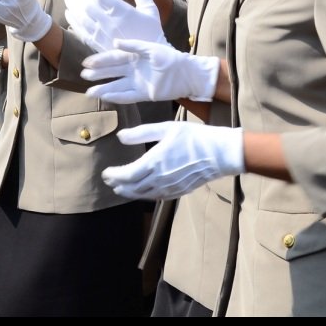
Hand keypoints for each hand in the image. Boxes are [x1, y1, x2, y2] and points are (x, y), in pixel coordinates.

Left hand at [64, 0, 164, 52]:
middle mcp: (110, 23)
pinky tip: (69, 12)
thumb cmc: (151, 32)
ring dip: (72, 5)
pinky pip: (81, 31)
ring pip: (81, 17)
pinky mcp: (98, 45)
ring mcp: (103, 35)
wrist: (148, 59)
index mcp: (124, 12)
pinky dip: (73, 21)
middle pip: (87, 5)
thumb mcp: (150, 10)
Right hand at [82, 37, 219, 102]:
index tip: (86, 62)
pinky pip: (127, 96)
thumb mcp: (152, 48)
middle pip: (111, 72)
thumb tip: (115, 43)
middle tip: (83, 75)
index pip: (113, 57)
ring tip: (89, 92)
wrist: (186, 73)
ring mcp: (137, 82)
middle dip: (98, 74)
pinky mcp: (143, 94)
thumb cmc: (171, 57)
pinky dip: (116, 97)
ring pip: (116, 86)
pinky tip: (106, 97)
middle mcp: (133, 69)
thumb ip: (134, 46)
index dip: (100, 60)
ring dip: (103, 88)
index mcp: (134, 56)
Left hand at [102, 122, 244, 200]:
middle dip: (119, 185)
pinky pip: (157, 197)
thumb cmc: (194, 137)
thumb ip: (141, 133)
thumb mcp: (166, 128)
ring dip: (130, 192)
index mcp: (154, 162)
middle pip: (133, 188)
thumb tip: (120, 137)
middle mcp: (160, 178)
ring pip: (144, 194)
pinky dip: (145, 195)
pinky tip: (142, 191)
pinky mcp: (179, 191)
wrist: (220, 153)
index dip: (114, 175)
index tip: (105, 172)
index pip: (127, 175)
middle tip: (109, 181)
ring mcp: (170, 187)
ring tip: (121, 189)